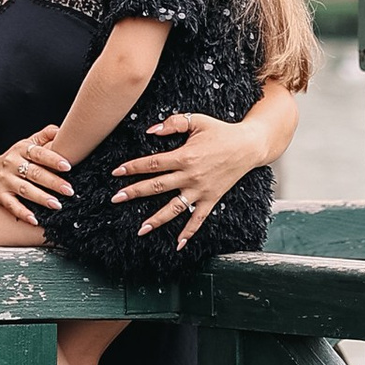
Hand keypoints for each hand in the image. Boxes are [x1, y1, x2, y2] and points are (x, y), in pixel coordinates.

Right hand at [0, 125, 73, 221]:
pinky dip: (23, 213)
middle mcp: (12, 164)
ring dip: (41, 198)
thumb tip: (62, 129)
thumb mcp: (27, 144)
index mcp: (21, 149)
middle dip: (53, 182)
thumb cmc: (16, 159)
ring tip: (57, 205)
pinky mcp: (0, 195)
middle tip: (69, 190)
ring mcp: (5, 180)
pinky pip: (12, 205)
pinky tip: (35, 220)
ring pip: (25, 190)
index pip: (38, 153)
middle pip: (34, 173)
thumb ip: (45, 136)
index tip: (68, 166)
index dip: (52, 159)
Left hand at [109, 112, 255, 249]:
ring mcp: (201, 190)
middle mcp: (190, 176)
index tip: (117, 172)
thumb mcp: (197, 120)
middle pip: (157, 186)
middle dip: (134, 192)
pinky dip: (189, 232)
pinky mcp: (212, 199)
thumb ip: (173, 123)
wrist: (249, 146)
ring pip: (175, 208)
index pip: (153, 163)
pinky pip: (198, 219)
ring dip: (157, 219)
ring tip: (141, 229)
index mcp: (185, 156)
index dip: (133, 167)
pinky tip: (178, 244)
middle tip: (116, 199)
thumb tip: (151, 131)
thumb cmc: (221, 131)